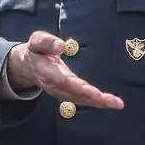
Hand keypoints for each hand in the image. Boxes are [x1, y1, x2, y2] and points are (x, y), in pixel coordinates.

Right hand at [5, 31, 123, 108]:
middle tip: (115, 102)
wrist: (28, 66)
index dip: (80, 88)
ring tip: (117, 104)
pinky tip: (109, 103)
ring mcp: (61, 92)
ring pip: (81, 100)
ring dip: (99, 103)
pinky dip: (95, 102)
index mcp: (48, 72)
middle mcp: (55, 85)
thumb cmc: (36, 51)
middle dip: (96, 99)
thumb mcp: (36, 40)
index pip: (65, 81)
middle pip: (77, 94)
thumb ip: (46, 41)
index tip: (95, 92)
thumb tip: (60, 45)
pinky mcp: (66, 94)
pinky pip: (81, 100)